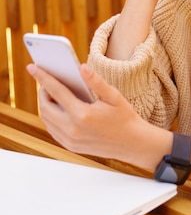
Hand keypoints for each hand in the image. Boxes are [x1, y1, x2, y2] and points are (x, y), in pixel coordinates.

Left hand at [26, 63, 168, 166]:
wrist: (132, 144)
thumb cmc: (125, 118)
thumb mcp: (114, 96)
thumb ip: (96, 81)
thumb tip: (81, 67)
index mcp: (83, 115)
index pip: (56, 91)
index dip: (43, 77)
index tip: (32, 67)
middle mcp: (73, 129)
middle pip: (46, 107)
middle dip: (42, 91)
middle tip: (45, 81)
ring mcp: (70, 140)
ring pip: (47, 120)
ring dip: (45, 105)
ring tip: (50, 93)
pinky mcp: (71, 146)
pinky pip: (53, 130)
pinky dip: (51, 117)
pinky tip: (57, 108)